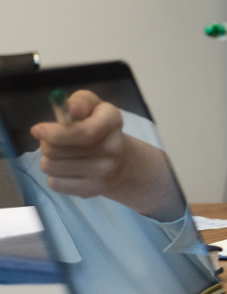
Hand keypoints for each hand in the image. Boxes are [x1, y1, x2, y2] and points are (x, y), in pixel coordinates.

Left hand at [29, 90, 183, 219]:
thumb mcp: (93, 107)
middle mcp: (113, 148)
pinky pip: (54, 183)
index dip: (56, 132)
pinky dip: (54, 176)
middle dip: (46, 143)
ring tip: (61, 155)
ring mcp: (103, 172)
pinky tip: (67, 170)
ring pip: (51, 166)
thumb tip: (67, 109)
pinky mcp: (91, 190)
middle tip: (53, 140)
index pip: (84, 132)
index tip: (36, 130)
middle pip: (56, 150)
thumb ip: (79, 102)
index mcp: (113, 122)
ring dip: (49, 159)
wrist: (123, 162)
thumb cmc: (99, 126)